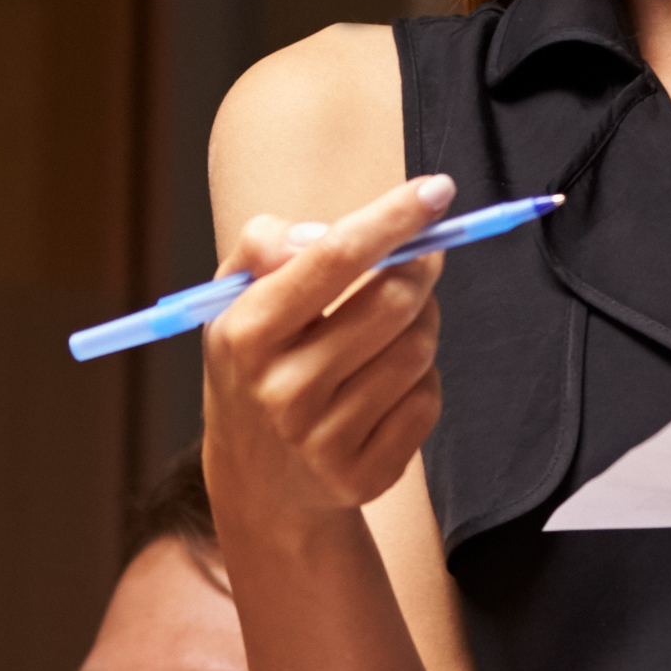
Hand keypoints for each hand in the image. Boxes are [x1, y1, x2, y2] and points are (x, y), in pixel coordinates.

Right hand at [201, 175, 455, 531]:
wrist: (257, 480)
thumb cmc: (256, 366)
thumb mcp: (234, 300)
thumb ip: (265, 245)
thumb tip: (323, 232)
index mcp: (247, 333)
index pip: (332, 258)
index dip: (392, 218)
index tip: (436, 190)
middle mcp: (282, 390)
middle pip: (391, 303)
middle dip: (419, 269)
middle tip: (422, 256)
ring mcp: (324, 439)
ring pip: (417, 350)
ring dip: (425, 321)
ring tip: (401, 320)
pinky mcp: (363, 474)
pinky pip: (426, 401)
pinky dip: (422, 378)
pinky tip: (391, 379)